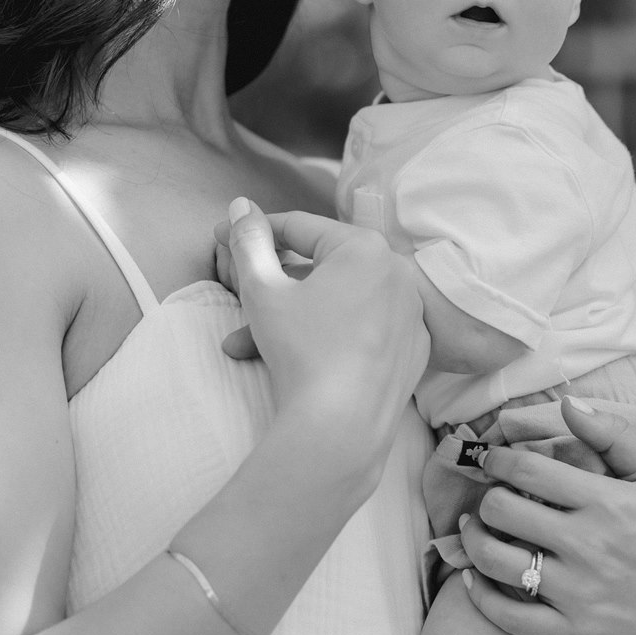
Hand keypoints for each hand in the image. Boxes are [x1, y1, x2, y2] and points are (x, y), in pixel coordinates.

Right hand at [213, 202, 429, 448]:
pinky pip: (366, 330)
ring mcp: (412, 313)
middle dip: (273, 288)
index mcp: (364, 248)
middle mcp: (398, 273)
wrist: (341, 428)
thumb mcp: (263, 290)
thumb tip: (241, 205)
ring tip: (249, 345)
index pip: (299, 228)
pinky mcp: (415, 350)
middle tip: (237, 299)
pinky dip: (333, 337)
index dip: (253, 233)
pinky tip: (297, 358)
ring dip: (295, 318)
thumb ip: (250, 242)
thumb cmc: (301, 351)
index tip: (220, 238)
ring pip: (341, 303)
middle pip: (322, 269)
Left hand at [458, 397, 635, 634]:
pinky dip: (481, 596)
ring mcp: (576, 592)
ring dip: (473, 540)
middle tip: (489, 494)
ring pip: (494, 561)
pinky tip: (475, 578)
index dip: (497, 459)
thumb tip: (568, 404)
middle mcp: (586, 546)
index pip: (526, 470)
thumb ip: (614, 435)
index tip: (491, 458)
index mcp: (605, 503)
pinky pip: (508, 615)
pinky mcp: (572, 631)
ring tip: (476, 529)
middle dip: (487, 496)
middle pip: (501, 510)